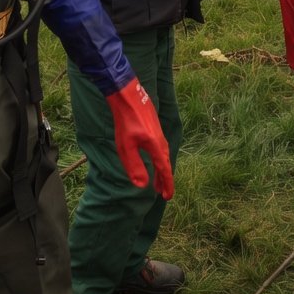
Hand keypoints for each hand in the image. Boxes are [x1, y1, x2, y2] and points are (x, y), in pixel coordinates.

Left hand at [105, 79, 174, 199]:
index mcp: (155, 147)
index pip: (164, 170)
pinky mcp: (155, 129)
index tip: (167, 197)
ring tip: (158, 182)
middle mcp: (161, 141)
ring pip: (164, 156)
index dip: (167, 185)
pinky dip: (160, 160)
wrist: (128, 97)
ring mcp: (159, 134)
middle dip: (165, 180)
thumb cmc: (125, 122)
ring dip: (162, 170)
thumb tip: (142, 186)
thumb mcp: (126, 147)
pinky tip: (155, 160)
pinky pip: (161, 149)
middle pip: (166, 164)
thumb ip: (134, 166)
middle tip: (163, 194)